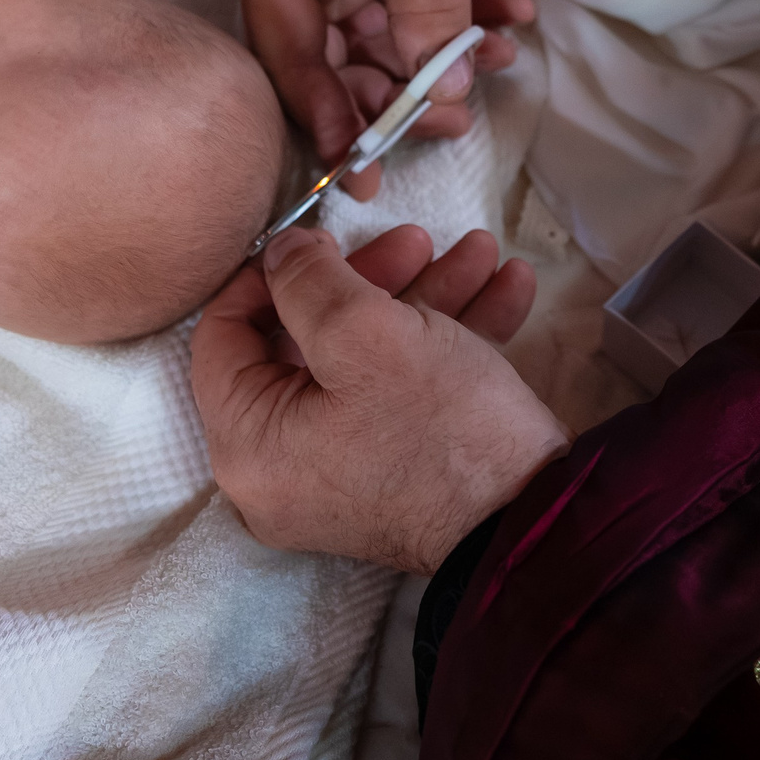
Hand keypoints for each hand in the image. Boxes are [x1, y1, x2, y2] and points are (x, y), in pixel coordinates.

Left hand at [191, 224, 562, 572]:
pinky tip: (507, 291)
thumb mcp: (365, 332)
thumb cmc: (438, 428)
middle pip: (307, 340)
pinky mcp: (399, 474)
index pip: (222, 336)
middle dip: (375, 277)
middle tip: (420, 238)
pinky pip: (403, 395)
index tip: (321, 236)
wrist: (538, 523)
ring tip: (481, 251)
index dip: (268, 273)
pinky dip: (447, 342)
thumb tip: (279, 253)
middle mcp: (283, 469)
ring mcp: (344, 474)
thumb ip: (306, 279)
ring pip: (369, 360)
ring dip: (426, 298)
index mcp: (250, 443)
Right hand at [223, 0, 595, 196]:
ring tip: (497, 61)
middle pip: (328, 57)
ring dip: (435, 56)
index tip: (366, 172)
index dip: (326, 117)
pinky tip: (509, 19)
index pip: (286, 53)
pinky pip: (407, 6)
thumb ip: (423, 3)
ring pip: (376, 37)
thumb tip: (433, 96)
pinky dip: (455, 18)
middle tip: (454, 121)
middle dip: (394, 92)